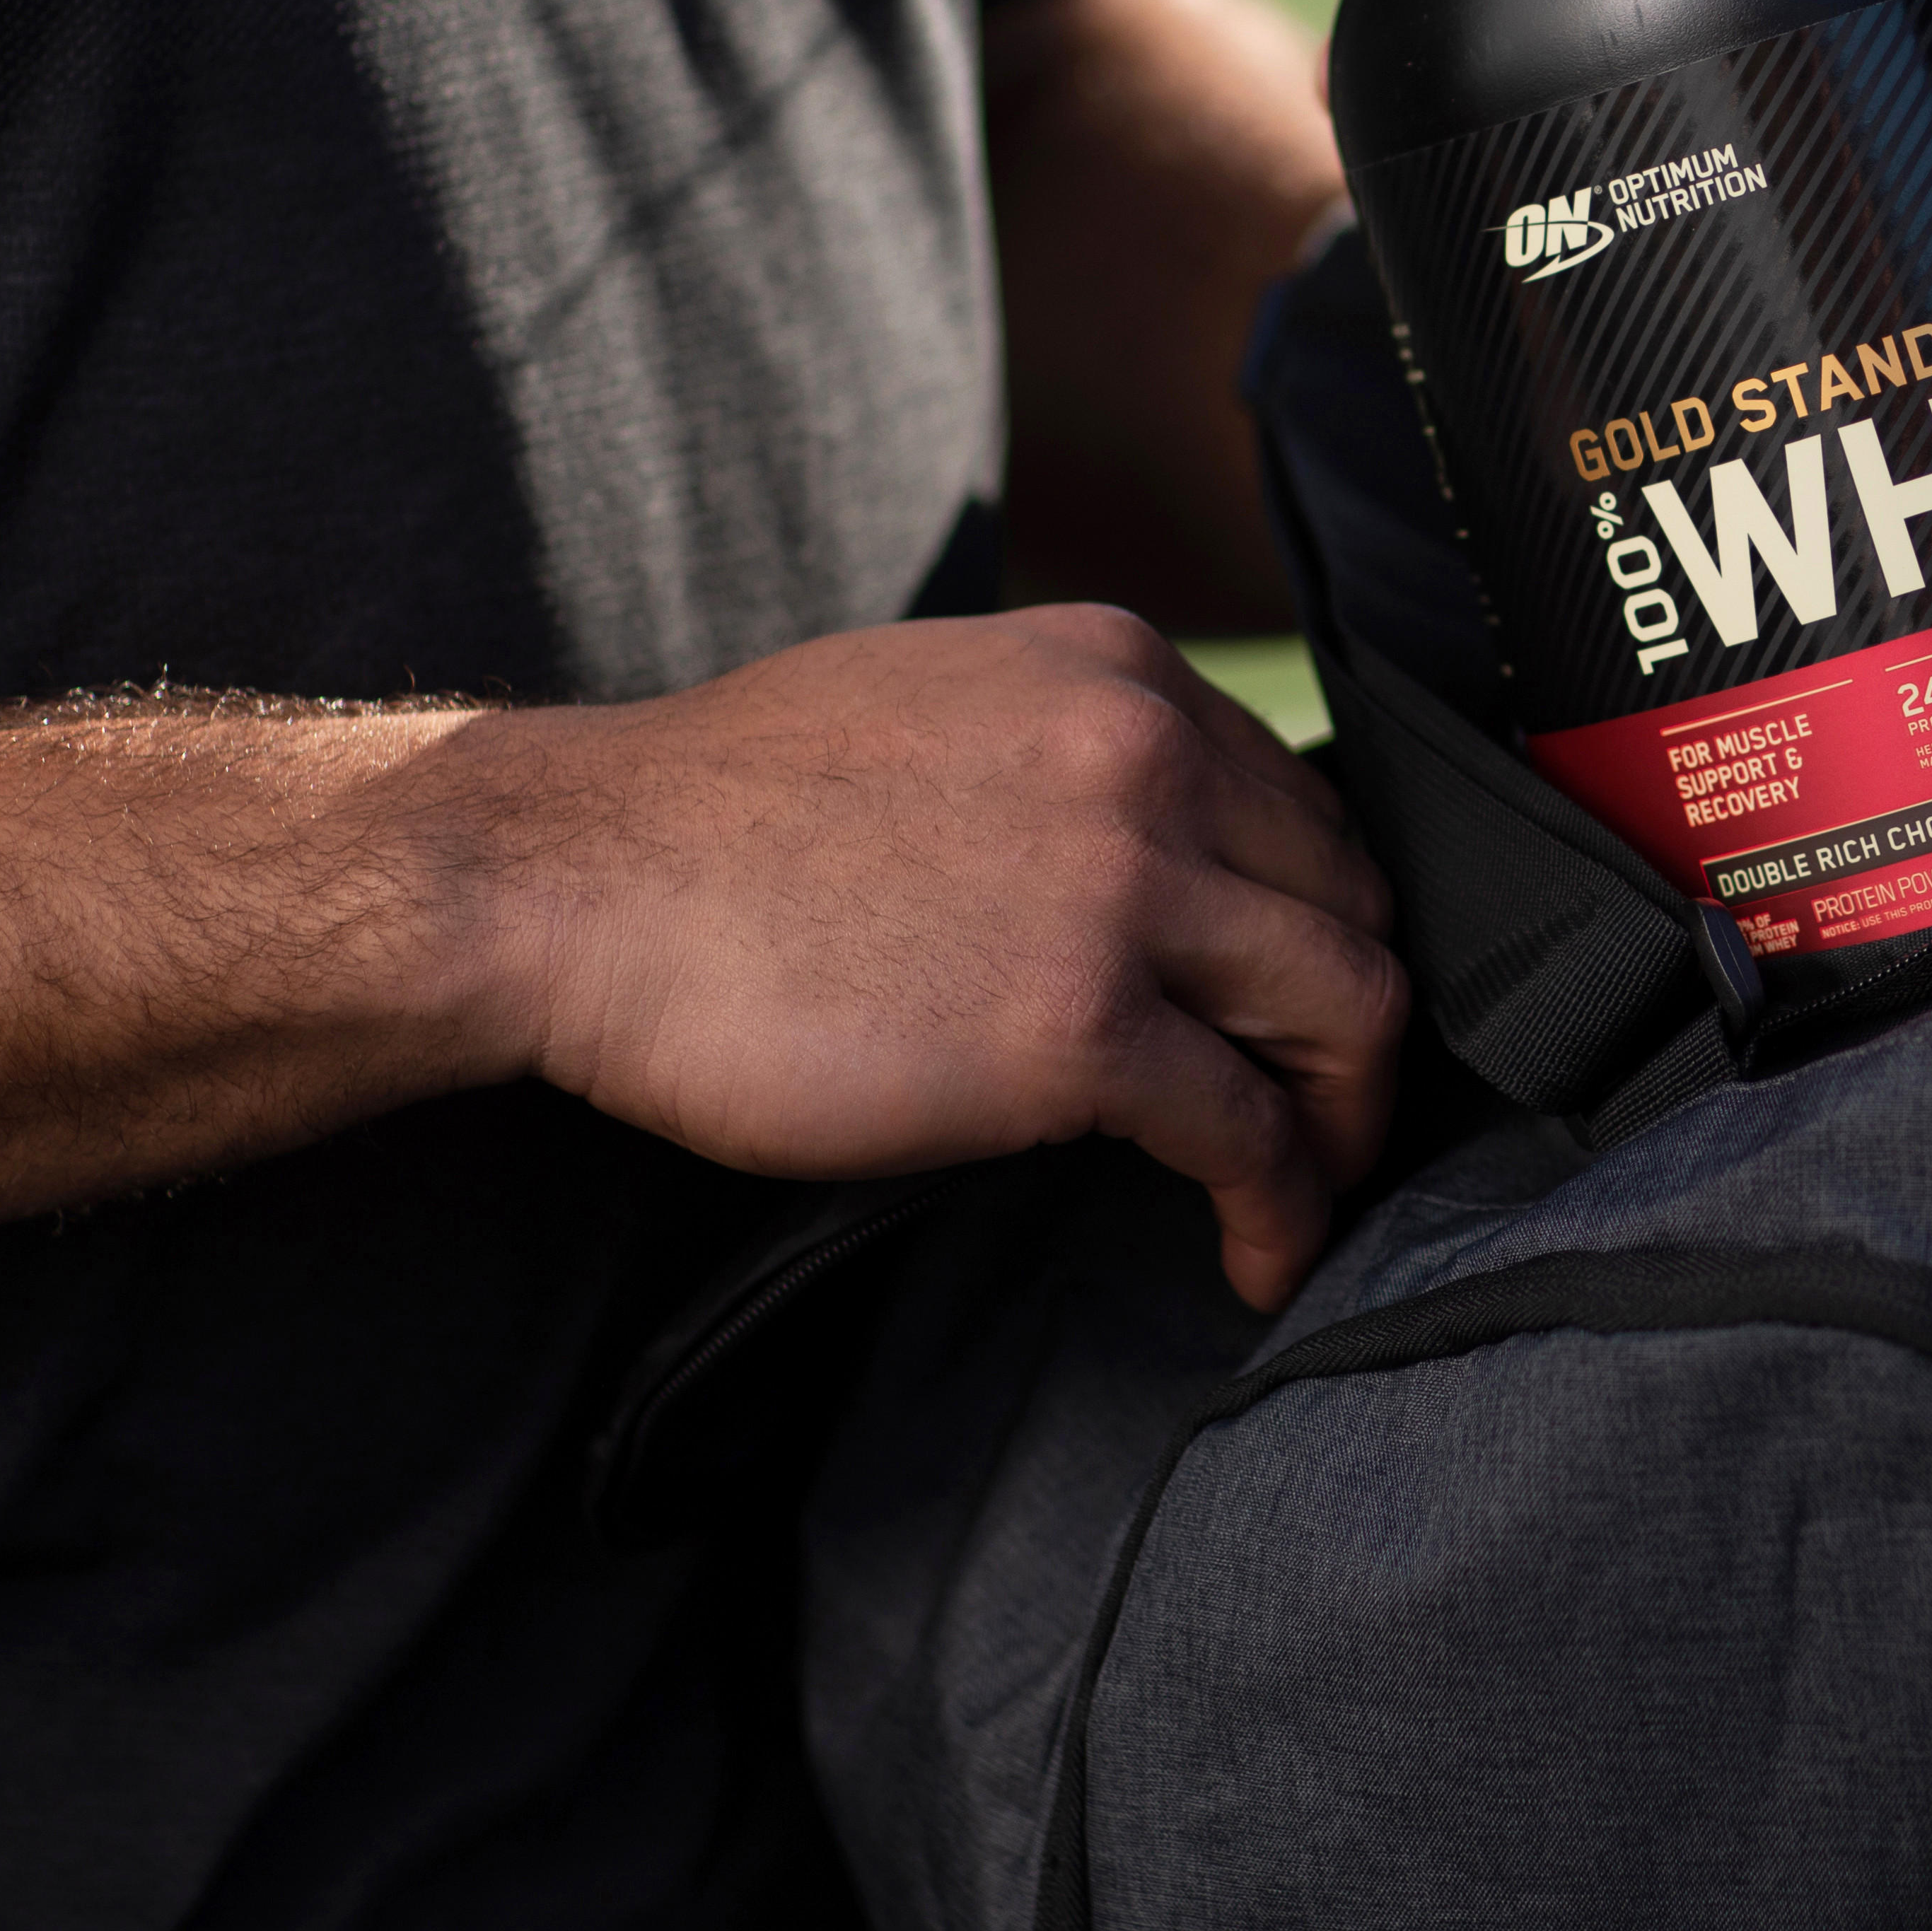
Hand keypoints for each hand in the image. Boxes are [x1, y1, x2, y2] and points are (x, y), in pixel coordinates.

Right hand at [459, 605, 1404, 1304]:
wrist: (572, 877)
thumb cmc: (723, 816)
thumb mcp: (940, 707)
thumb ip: (1064, 754)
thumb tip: (1147, 843)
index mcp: (1116, 672)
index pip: (1301, 805)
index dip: (1319, 921)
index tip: (1298, 1007)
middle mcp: (1146, 754)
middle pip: (1348, 903)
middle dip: (1359, 1027)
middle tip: (1329, 1116)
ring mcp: (1120, 884)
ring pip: (1344, 1008)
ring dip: (1350, 1121)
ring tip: (1314, 1194)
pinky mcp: (1076, 1022)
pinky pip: (1248, 1128)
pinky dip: (1283, 1205)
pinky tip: (1256, 1258)